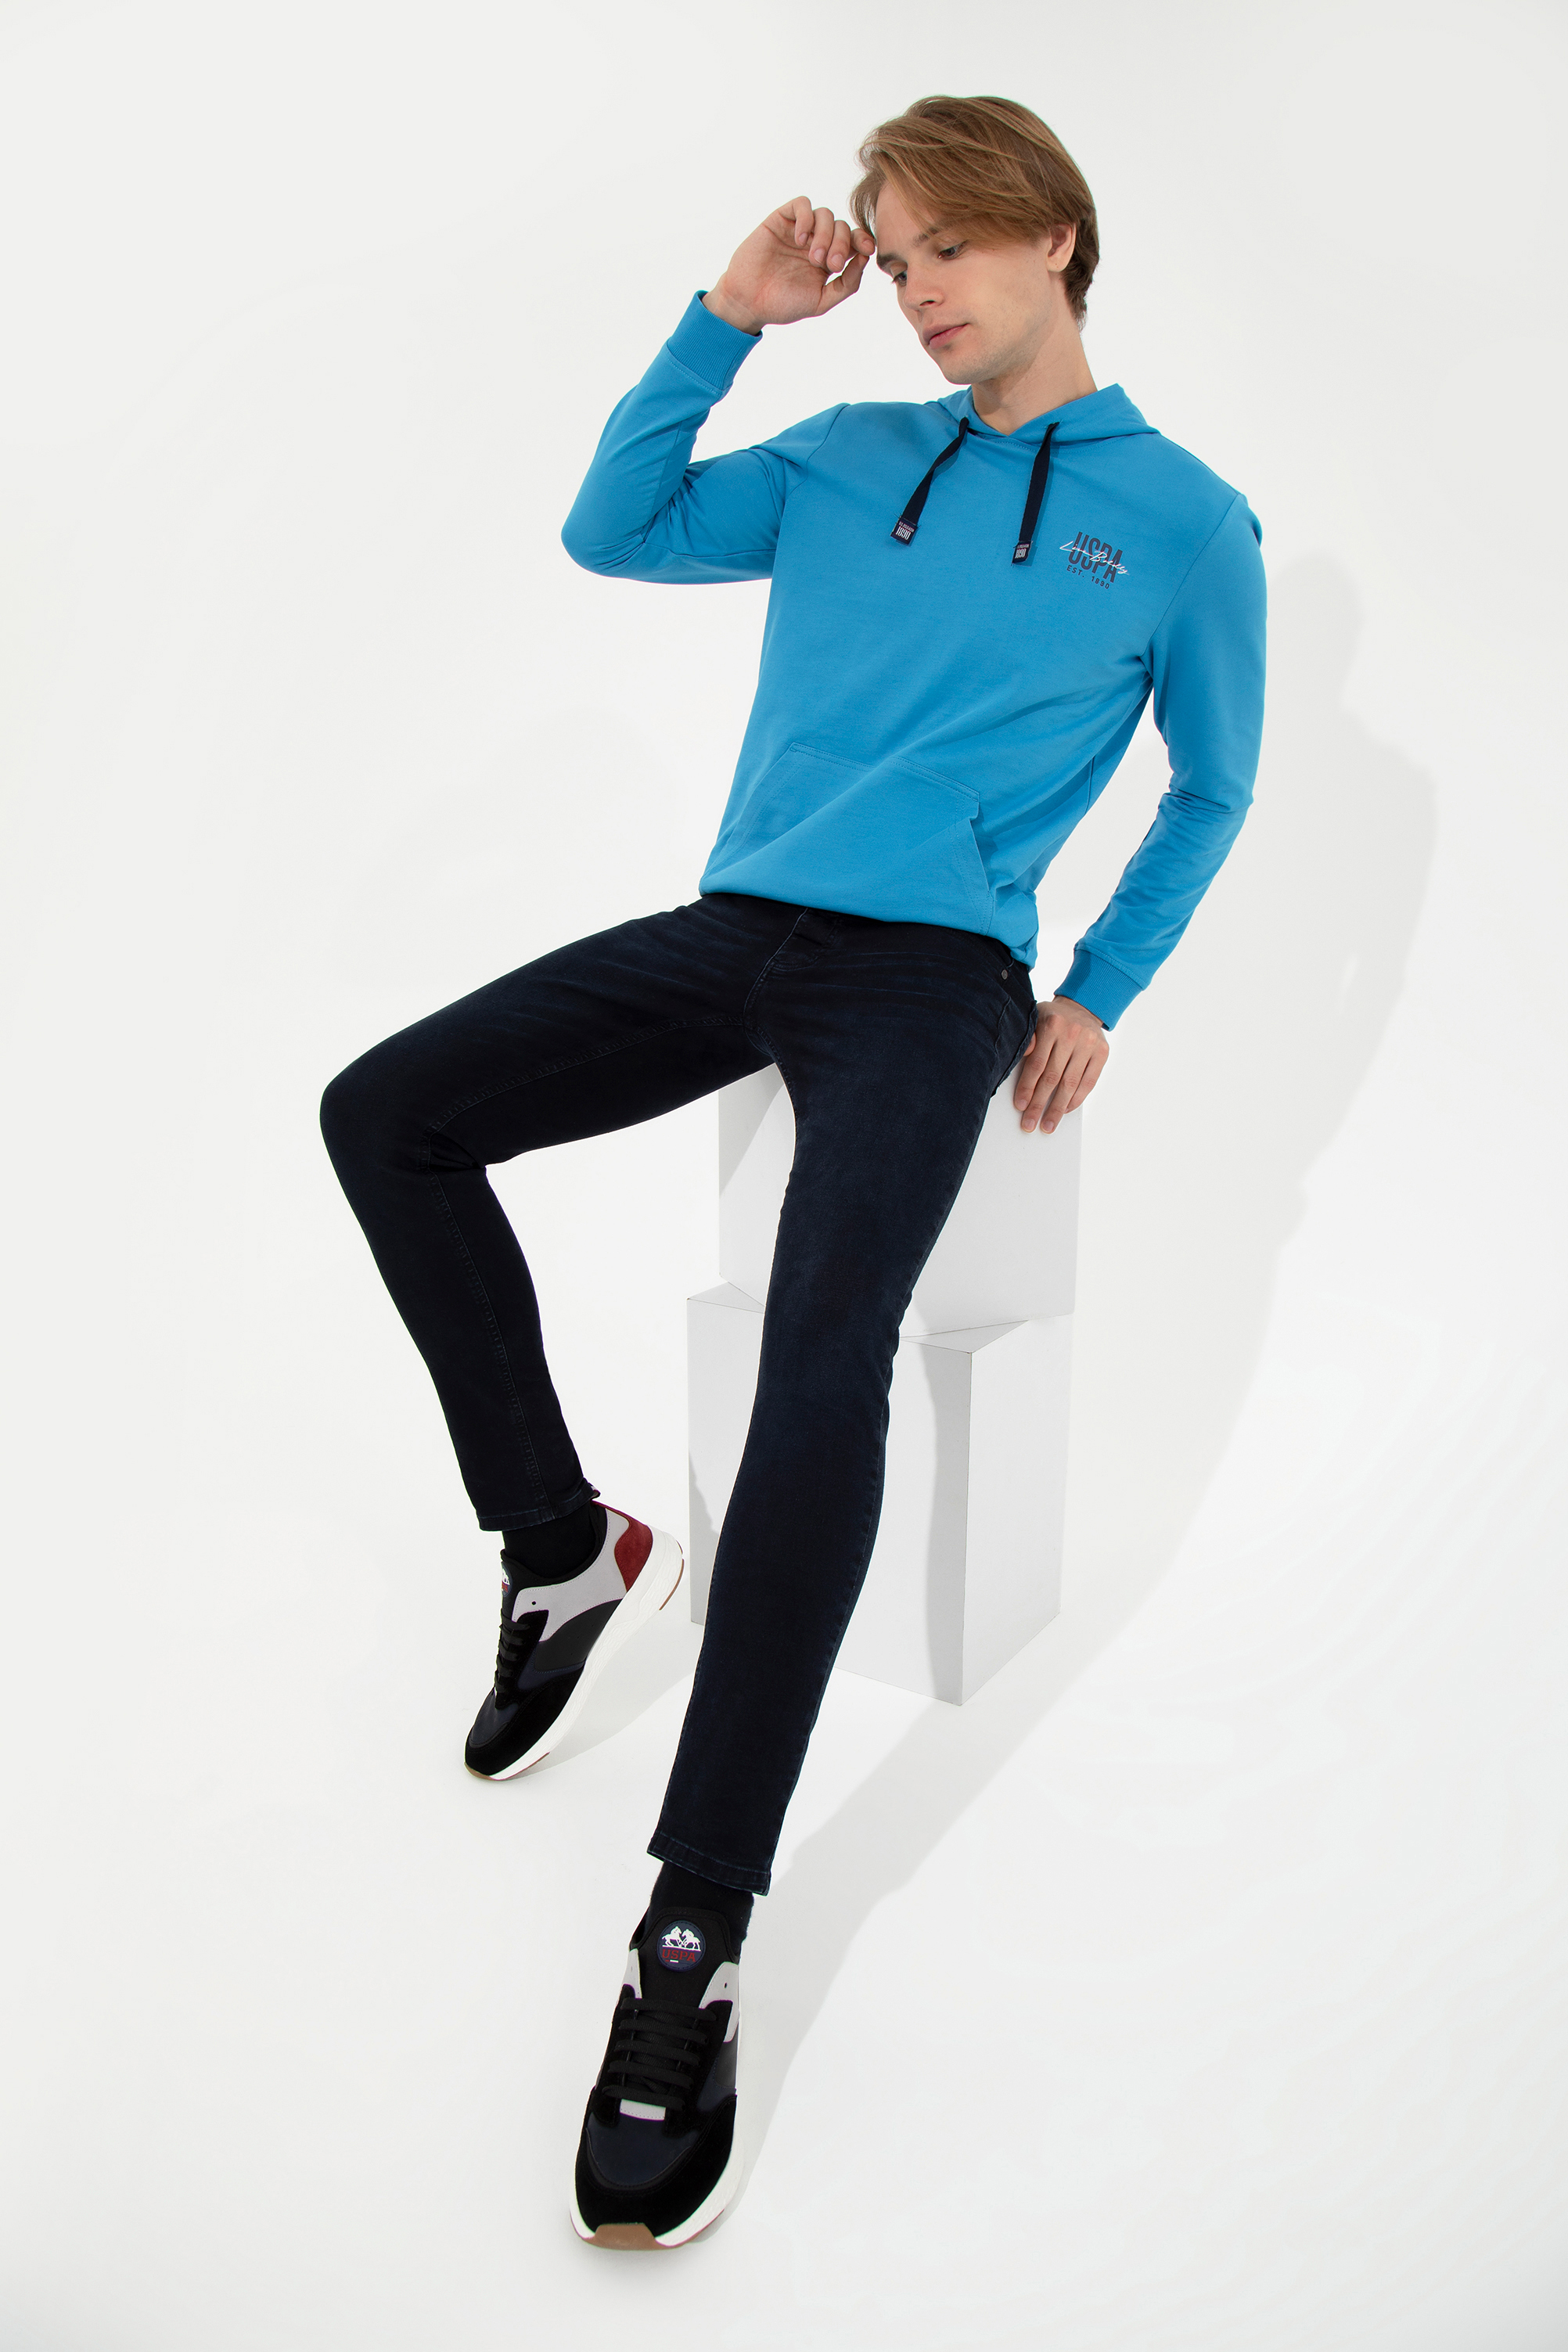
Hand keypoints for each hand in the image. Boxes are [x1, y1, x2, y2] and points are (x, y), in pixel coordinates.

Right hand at [704, 198, 875, 333]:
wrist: (748, 302)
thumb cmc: (783, 305)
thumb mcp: (821, 302)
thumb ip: (847, 284)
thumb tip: (864, 258)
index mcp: (828, 260)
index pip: (853, 241)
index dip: (863, 240)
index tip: (866, 249)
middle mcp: (816, 242)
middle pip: (841, 226)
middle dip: (842, 243)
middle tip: (829, 264)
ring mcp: (799, 230)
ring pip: (825, 214)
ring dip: (825, 234)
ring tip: (813, 257)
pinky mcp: (781, 220)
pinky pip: (801, 205)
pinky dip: (806, 217)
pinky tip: (800, 239)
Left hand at [1013, 995, 1107, 1133]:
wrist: (1082, 1007)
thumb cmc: (1052, 1019)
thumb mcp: (1035, 1019)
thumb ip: (1028, 1038)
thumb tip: (1021, 1056)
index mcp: (1052, 1025)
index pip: (1037, 1064)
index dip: (1027, 1087)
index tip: (1021, 1106)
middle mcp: (1072, 1034)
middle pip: (1053, 1077)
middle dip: (1040, 1104)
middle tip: (1030, 1124)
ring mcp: (1089, 1044)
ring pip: (1071, 1084)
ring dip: (1058, 1108)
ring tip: (1048, 1125)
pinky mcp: (1102, 1053)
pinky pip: (1088, 1082)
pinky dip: (1076, 1099)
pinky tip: (1065, 1110)